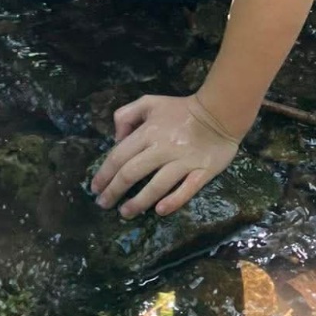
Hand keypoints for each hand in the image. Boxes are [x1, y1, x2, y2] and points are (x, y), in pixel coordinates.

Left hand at [90, 93, 239, 218]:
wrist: (219, 112)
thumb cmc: (181, 110)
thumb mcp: (150, 102)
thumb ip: (127, 115)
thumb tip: (116, 139)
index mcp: (148, 132)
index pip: (119, 156)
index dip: (104, 174)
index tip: (95, 188)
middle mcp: (163, 148)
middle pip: (132, 173)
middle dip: (114, 191)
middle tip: (103, 204)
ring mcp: (183, 161)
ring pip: (156, 186)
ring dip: (138, 202)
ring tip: (125, 213)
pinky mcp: (202, 172)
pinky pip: (186, 190)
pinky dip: (172, 201)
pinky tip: (159, 210)